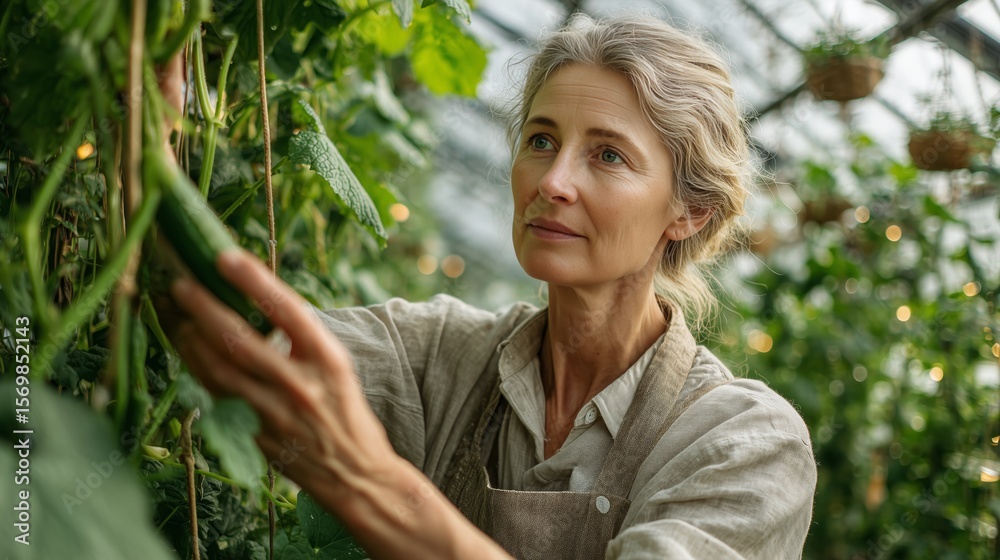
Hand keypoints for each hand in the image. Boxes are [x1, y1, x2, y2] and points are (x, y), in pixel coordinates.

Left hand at [170, 250, 512, 559]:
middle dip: (203, 308)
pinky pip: (218, 396)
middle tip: (179, 284)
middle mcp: (300, 384)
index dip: (253, 280)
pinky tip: (187, 351)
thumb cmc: (349, 414)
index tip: (224, 255)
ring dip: (190, 339)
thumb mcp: (338, 368)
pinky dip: (198, 369)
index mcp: (328, 360)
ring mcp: (274, 413)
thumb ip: (302, 340)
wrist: (358, 477)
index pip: (286, 310)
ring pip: (219, 368)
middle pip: (240, 339)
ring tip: (174, 314)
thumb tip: (259, 301)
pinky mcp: (255, 436)